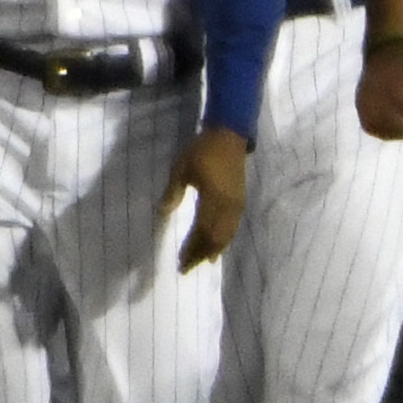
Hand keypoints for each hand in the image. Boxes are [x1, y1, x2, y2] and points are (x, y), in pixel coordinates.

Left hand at [161, 129, 248, 271]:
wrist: (229, 135)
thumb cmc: (202, 150)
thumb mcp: (181, 168)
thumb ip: (173, 192)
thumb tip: (162, 213)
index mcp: (213, 198)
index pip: (202, 231)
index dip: (191, 248)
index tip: (180, 262)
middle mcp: (228, 205)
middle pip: (216, 238)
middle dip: (201, 254)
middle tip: (187, 268)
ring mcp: (237, 203)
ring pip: (227, 234)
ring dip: (214, 249)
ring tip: (202, 261)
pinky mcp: (240, 200)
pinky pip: (234, 226)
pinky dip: (225, 239)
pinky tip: (218, 245)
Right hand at [355, 38, 402, 143]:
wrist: (384, 50)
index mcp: (393, 81)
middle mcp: (376, 91)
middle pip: (391, 120)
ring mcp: (364, 98)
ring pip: (378, 125)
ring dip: (395, 134)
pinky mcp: (359, 104)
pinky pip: (368, 125)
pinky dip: (381, 133)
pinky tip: (395, 135)